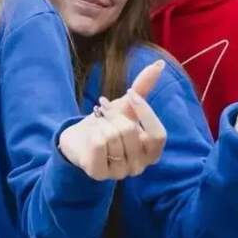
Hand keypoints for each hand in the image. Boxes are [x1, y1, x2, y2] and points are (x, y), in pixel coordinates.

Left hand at [59, 60, 167, 180]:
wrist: (78, 139)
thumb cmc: (107, 124)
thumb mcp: (127, 106)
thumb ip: (143, 88)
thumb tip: (160, 64)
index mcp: (151, 152)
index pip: (159, 135)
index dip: (145, 113)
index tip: (130, 94)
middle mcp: (139, 167)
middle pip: (131, 131)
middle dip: (114, 113)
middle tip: (103, 107)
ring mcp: (120, 173)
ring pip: (113, 136)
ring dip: (101, 122)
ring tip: (97, 122)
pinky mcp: (99, 174)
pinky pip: (98, 144)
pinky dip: (92, 132)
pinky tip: (90, 136)